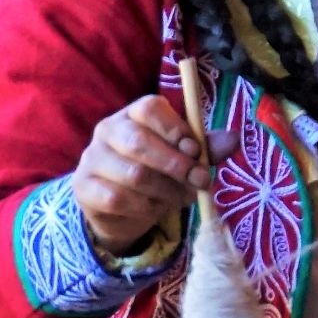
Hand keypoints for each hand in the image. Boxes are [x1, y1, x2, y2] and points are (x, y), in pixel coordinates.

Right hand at [72, 94, 220, 255]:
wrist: (122, 208)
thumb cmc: (157, 172)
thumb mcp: (184, 157)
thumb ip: (205, 148)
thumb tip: (233, 139)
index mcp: (133, 114)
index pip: (150, 108)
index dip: (177, 129)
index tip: (198, 151)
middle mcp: (108, 130)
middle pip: (140, 142)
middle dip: (177, 165)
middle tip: (201, 181)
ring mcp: (92, 158)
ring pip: (134, 174)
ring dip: (166, 190)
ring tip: (182, 197)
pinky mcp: (83, 187)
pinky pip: (118, 199)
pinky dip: (145, 207)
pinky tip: (154, 208)